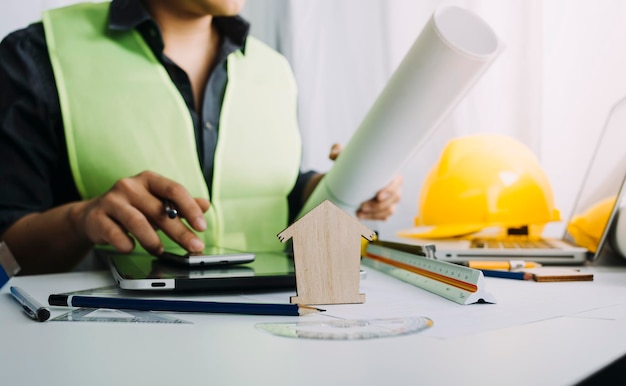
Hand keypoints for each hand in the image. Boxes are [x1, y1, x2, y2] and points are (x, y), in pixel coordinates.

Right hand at [73, 171, 209, 254]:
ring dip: (153, 241)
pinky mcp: (97, 218)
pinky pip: (116, 235)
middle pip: (160, 210)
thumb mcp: (157, 202)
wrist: (92, 216)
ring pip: (137, 223)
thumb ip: (181, 204)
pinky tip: (132, 247)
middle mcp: (130, 186)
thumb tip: (206, 204)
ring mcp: (112, 201)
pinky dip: (128, 245)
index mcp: (148, 179)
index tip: (202, 226)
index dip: (191, 208)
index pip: (174, 190)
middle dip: (180, 232)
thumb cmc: (132, 208)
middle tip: (194, 247)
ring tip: (160, 250)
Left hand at [329, 144, 402, 219]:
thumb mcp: (345, 155)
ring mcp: (390, 198)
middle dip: (379, 205)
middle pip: (394, 198)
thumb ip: (339, 151)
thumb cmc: (352, 163)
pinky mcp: (384, 208)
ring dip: (375, 213)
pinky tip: (362, 216)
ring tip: (359, 213)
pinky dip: (373, 218)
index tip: (378, 196)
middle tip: (362, 206)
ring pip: (389, 209)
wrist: (350, 176)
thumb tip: (333, 156)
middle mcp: (393, 185)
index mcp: (390, 171)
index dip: (390, 190)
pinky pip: (384, 216)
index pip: (397, 181)